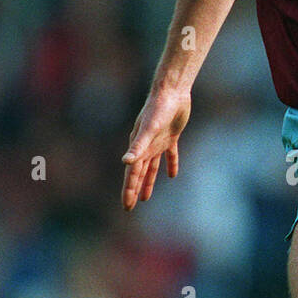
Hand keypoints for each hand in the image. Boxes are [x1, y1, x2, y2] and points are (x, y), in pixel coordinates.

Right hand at [121, 87, 190, 210]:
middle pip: (139, 173)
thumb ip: (138, 146)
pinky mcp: (171, 136)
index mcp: (138, 147)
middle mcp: (146, 146)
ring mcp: (158, 141)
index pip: (132, 174)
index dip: (128, 190)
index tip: (126, 206)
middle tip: (129, 206)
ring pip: (152, 167)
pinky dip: (171, 164)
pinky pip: (170, 154)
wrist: (172, 91)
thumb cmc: (158, 109)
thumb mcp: (148, 130)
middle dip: (134, 189)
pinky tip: (172, 175)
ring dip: (149, 181)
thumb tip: (126, 162)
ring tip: (145, 197)